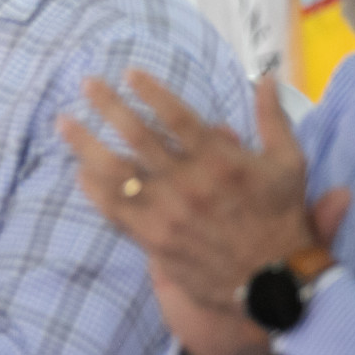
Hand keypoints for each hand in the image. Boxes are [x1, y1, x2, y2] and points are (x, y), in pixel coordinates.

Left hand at [59, 72, 322, 312]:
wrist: (276, 282)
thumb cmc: (281, 217)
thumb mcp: (289, 164)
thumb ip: (273, 119)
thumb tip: (264, 78)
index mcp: (221, 161)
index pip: (178, 117)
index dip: (151, 92)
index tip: (129, 73)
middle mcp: (190, 183)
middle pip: (139, 136)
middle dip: (109, 106)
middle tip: (86, 83)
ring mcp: (168, 213)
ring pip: (117, 173)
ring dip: (87, 145)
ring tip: (65, 122)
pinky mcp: (155, 239)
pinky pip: (116, 211)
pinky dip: (95, 190)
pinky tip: (79, 171)